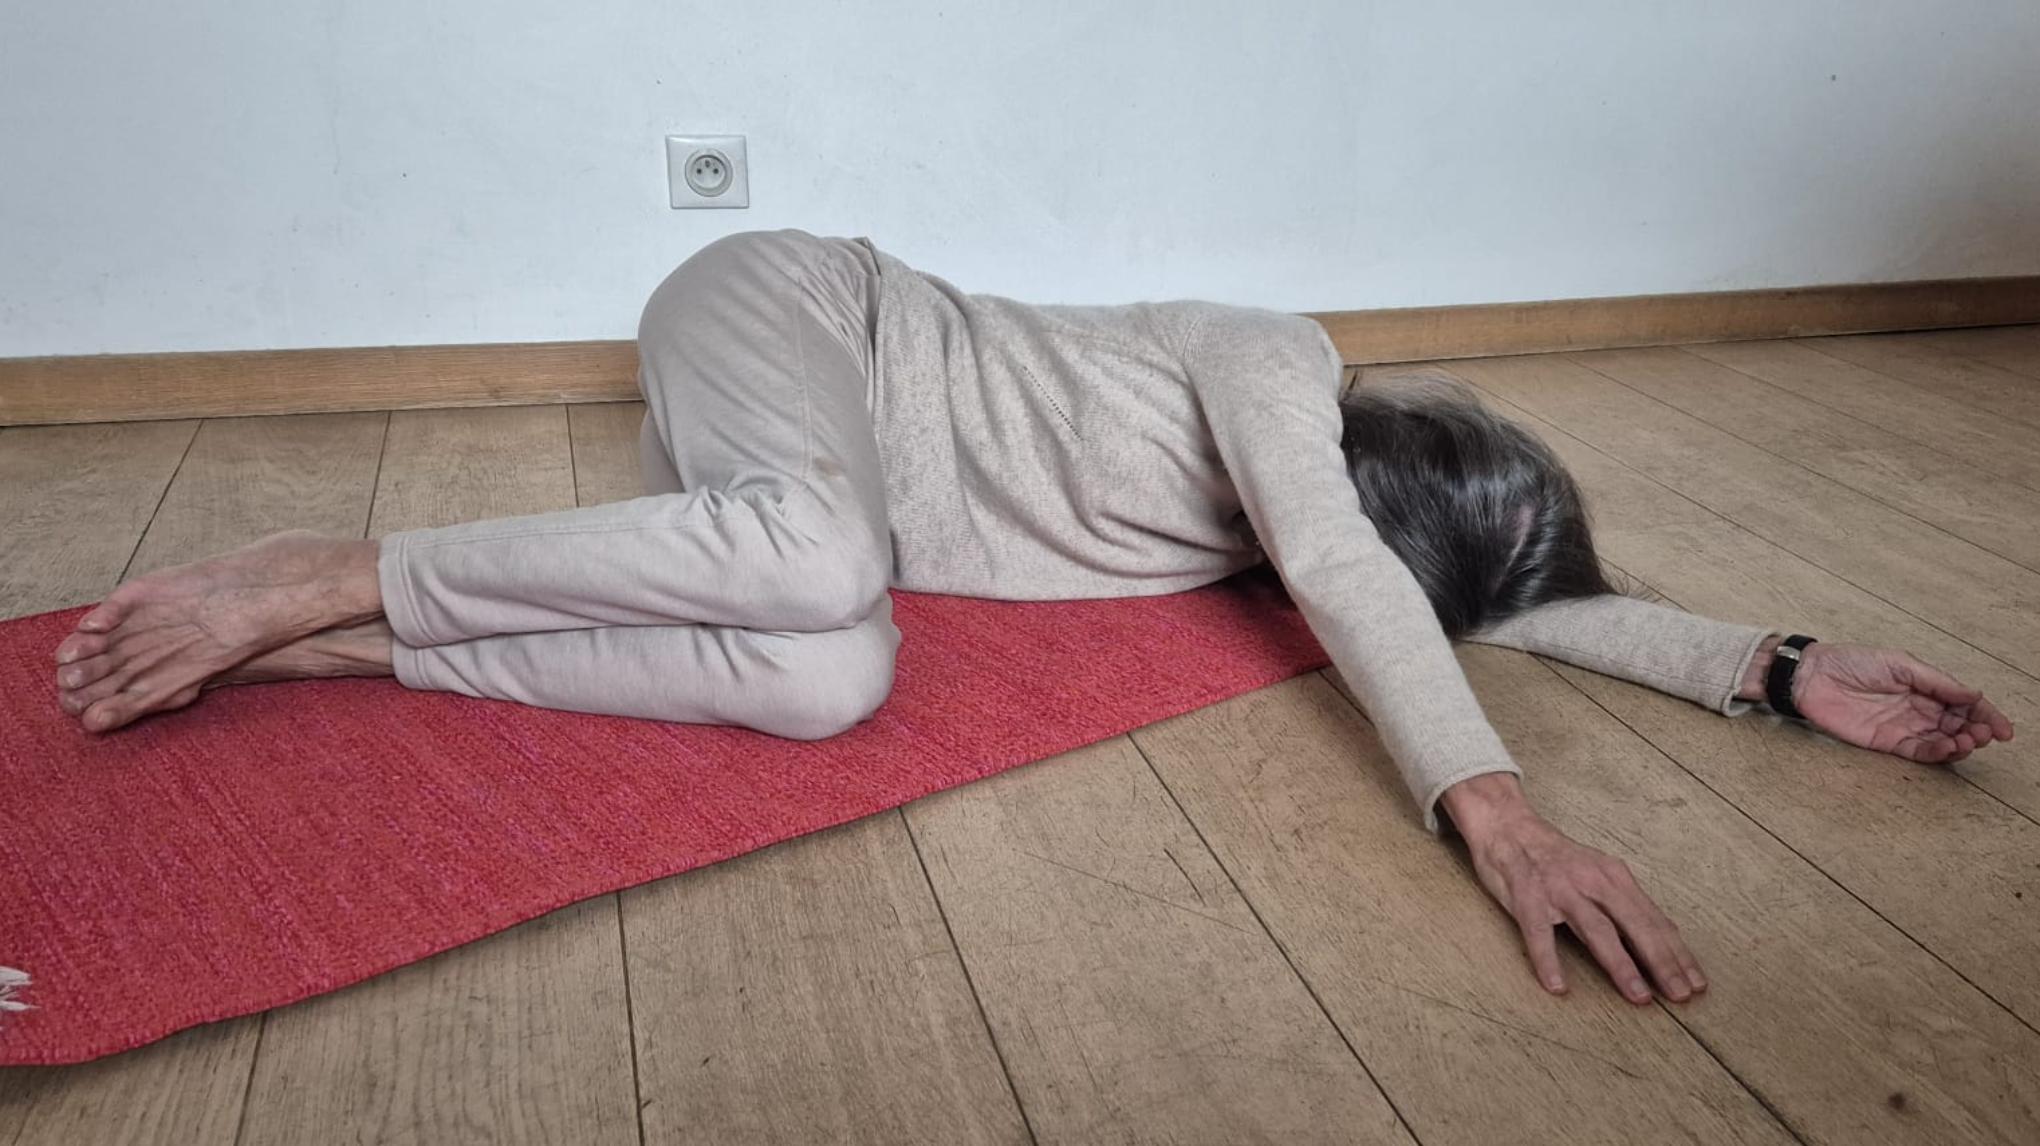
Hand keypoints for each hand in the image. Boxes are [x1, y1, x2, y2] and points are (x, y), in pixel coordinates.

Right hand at [1440, 773, 1702, 1004]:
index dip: (1677, 953)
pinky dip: (1548, 960)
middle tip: (1681, 995)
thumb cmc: (1555, 858)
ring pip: (1597, 930)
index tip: (1697, 983)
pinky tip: (1557, 985)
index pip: (1654, 920)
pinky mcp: (1527, 898)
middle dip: (1662, 963)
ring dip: (1621, 965)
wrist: (1507, 826)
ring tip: (1638, 997)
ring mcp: (1560, 889)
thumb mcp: (1598, 872)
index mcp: (1614, 876)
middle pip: (1635, 925)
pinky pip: (1539, 934)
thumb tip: (1664, 936)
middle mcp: (1592, 881)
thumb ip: (1625, 903)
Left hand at [1740, 639, 2014, 763]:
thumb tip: (1974, 695)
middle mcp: (1920, 708)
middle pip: (1958, 725)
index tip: (2004, 730)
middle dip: (1977, 732)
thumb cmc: (1853, 662)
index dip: (1988, 716)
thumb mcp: (1900, 663)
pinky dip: (1936, 754)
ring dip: (1960, 745)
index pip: (1965, 704)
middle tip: (1984, 735)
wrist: (1813, 676)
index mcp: (1927, 687)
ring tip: (1966, 742)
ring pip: (1942, 742)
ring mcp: (1904, 726)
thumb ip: (1936, 681)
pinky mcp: (1886, 742)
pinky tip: (1947, 749)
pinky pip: (1918, 752)